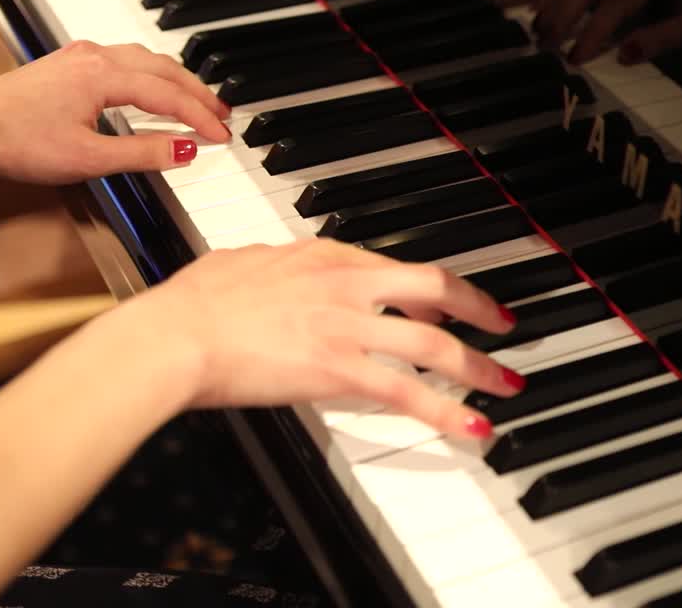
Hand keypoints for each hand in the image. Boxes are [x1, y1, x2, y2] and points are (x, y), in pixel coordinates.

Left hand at [0, 41, 230, 181]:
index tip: (222, 137)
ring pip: (145, 60)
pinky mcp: (69, 64)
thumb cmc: (13, 142)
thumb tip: (184, 150)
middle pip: (163, 69)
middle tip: (223, 116)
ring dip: (176, 81)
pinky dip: (151, 76)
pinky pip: (125, 61)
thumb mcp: (86, 158)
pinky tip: (154, 90)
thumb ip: (141, 153)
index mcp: (102, 75)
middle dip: (197, 93)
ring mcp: (80, 56)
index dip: (199, 117)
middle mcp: (95, 56)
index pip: (168, 94)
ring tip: (199, 102)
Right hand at [100, 240, 524, 437]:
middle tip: (502, 324)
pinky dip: (448, 411)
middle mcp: (345, 284)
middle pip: (434, 288)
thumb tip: (273, 268)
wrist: (177, 334)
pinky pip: (408, 391)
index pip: (394, 264)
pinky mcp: (339, 369)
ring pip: (434, 343)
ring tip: (504, 384)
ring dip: (477, 366)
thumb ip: (271, 265)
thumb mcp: (240, 263)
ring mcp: (347, 326)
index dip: (428, 283)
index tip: (446, 297)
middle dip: (478, 308)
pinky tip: (473, 426)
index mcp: (321, 256)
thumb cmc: (193, 303)